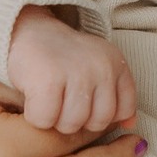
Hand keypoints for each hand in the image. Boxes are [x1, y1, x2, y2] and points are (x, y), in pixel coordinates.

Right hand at [6, 7, 137, 134]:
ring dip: (54, 119)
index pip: (124, 110)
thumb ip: (116, 95)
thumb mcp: (96, 68)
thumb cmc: (62, 58)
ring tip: (48, 97)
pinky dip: (34, 115)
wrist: (26, 30)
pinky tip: (33, 97)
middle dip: (77, 120)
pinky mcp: (48, 80)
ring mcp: (77, 72)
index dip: (100, 114)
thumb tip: (130, 126)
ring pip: (71, 125)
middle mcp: (102, 66)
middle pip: (97, 124)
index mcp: (117, 63)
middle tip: (62, 98)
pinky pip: (45, 121)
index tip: (84, 101)